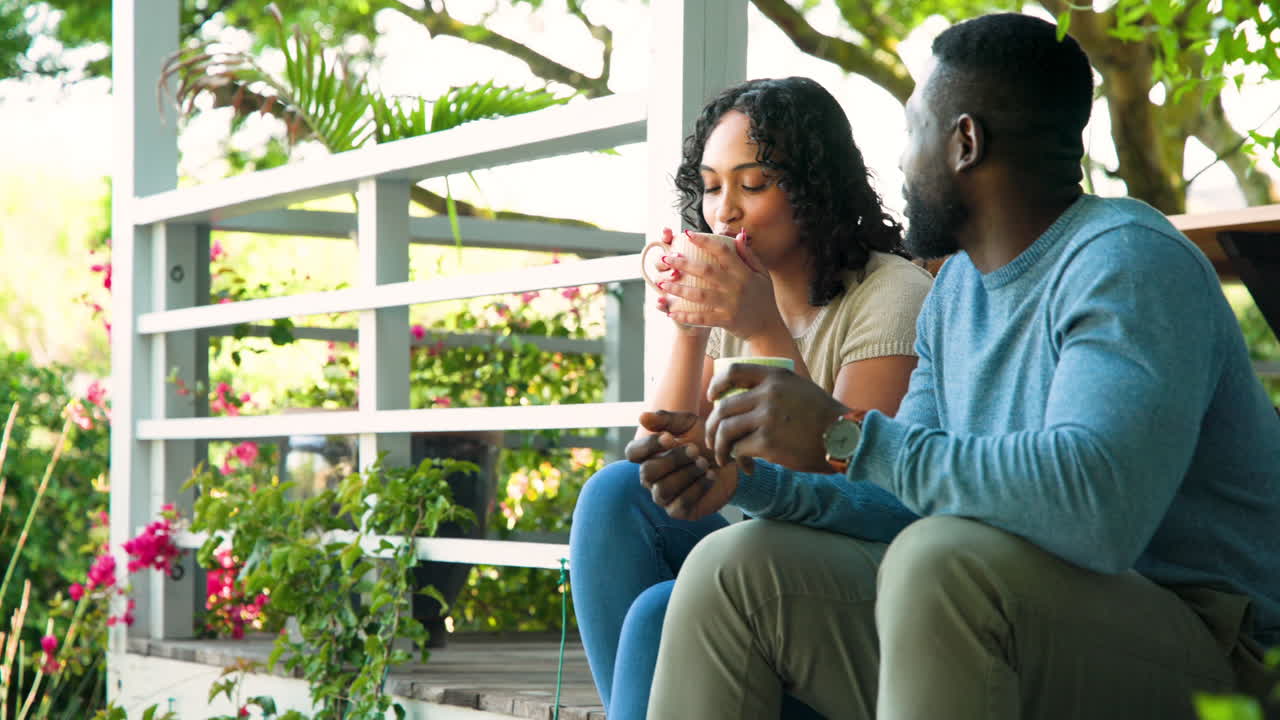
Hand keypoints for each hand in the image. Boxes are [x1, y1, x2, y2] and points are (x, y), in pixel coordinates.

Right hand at [624, 410, 737, 519]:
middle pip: (647, 472)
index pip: (633, 452)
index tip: (669, 437)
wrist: (729, 460)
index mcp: (648, 455)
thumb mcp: (688, 424)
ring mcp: (663, 496)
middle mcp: (651, 478)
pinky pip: (679, 505)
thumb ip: (666, 420)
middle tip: (695, 449)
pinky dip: (696, 489)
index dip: (648, 445)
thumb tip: (642, 417)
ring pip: (662, 490)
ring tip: (704, 462)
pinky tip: (711, 475)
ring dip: (685, 474)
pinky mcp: (679, 511)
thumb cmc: (704, 440)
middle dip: (672, 460)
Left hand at [660, 230, 784, 340]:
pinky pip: (703, 318)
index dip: (705, 241)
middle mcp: (737, 287)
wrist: (768, 328)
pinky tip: (671, 313)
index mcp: (744, 272)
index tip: (688, 234)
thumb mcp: (762, 274)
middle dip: (684, 264)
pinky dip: (687, 316)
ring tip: (662, 283)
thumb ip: (749, 255)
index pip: (723, 251)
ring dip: (679, 289)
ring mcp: (731, 304)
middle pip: (706, 271)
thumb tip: (738, 236)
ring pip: (700, 295)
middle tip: (666, 258)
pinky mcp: (726, 320)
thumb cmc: (763, 298)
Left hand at [705, 363, 850, 471]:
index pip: (732, 371)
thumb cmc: (822, 416)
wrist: (845, 437)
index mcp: (775, 377)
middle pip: (722, 408)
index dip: (716, 385)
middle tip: (713, 440)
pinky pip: (739, 451)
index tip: (712, 398)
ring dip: (719, 447)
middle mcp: (768, 394)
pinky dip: (738, 461)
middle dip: (711, 428)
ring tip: (724, 458)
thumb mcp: (798, 388)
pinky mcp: (768, 442)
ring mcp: (767, 418)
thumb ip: (773, 387)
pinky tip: (748, 468)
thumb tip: (740, 398)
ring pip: (725, 431)